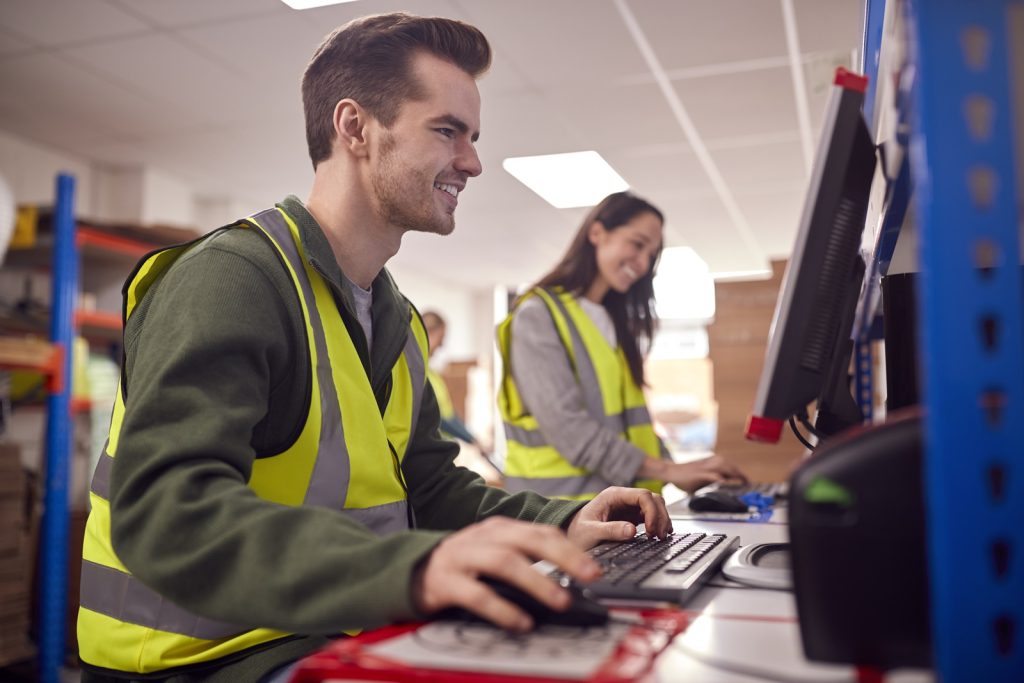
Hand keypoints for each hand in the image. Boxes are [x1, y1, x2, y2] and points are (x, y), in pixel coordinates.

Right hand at [411, 517, 600, 630]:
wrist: (410, 571)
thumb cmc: (462, 565)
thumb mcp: (493, 553)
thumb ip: (524, 559)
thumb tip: (568, 579)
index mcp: (498, 529)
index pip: (541, 533)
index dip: (571, 549)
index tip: (595, 570)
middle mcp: (482, 537)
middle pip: (528, 540)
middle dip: (563, 557)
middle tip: (589, 577)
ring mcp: (462, 557)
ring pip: (505, 562)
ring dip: (537, 581)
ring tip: (561, 601)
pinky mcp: (445, 581)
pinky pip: (477, 594)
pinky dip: (503, 609)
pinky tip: (522, 623)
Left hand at [566, 486, 671, 547]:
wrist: (571, 535)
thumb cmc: (577, 532)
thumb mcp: (591, 532)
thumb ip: (610, 530)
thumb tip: (632, 530)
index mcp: (613, 495)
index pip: (642, 495)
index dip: (652, 512)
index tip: (651, 530)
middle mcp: (623, 498)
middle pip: (652, 499)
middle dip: (659, 516)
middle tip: (659, 536)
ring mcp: (628, 506)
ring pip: (655, 506)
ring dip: (661, 520)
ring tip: (661, 537)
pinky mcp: (631, 516)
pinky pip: (651, 516)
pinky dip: (658, 524)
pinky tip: (660, 534)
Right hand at [642, 454, 747, 492]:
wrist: (670, 471)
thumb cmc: (684, 476)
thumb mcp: (700, 478)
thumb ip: (710, 481)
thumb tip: (719, 488)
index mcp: (710, 463)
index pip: (729, 467)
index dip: (738, 473)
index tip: (745, 481)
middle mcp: (710, 463)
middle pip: (729, 466)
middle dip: (739, 474)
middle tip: (747, 483)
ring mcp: (705, 467)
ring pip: (724, 466)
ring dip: (733, 473)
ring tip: (741, 480)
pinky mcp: (699, 473)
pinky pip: (712, 474)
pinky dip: (719, 477)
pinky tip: (724, 481)